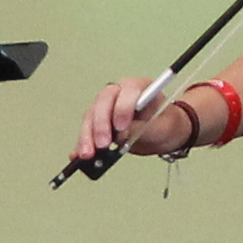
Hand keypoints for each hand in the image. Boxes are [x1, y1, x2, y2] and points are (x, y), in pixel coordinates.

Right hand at [72, 74, 198, 166]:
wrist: (161, 132)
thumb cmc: (165, 125)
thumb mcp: (161, 128)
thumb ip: (143, 128)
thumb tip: (121, 134)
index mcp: (139, 87)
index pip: (127, 90)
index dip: (122, 107)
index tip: (121, 128)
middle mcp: (119, 93)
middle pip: (103, 102)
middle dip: (101, 124)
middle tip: (102, 145)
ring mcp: (106, 106)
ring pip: (91, 116)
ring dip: (87, 136)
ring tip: (87, 155)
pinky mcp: (98, 121)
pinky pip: (87, 130)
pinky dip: (82, 142)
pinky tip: (78, 155)